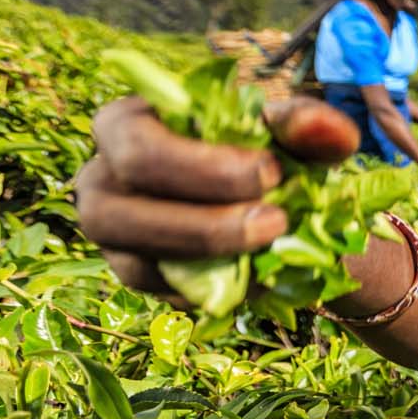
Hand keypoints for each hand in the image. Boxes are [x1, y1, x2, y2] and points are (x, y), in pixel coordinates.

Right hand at [74, 96, 358, 298]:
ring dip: (206, 264)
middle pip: (122, 210)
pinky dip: (210, 291)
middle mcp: (101, 178)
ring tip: (270, 249)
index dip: (203, 168)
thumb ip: (306, 123)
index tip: (272, 173)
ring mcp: (111, 232)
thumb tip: (316, 125)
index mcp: (125, 124)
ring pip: (134, 262)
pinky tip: (258, 277)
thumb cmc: (264, 151)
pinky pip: (159, 295)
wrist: (276, 202)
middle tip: (277, 222)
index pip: (137, 146)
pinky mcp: (135, 271)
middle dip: (206, 223)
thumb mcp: (290, 132)